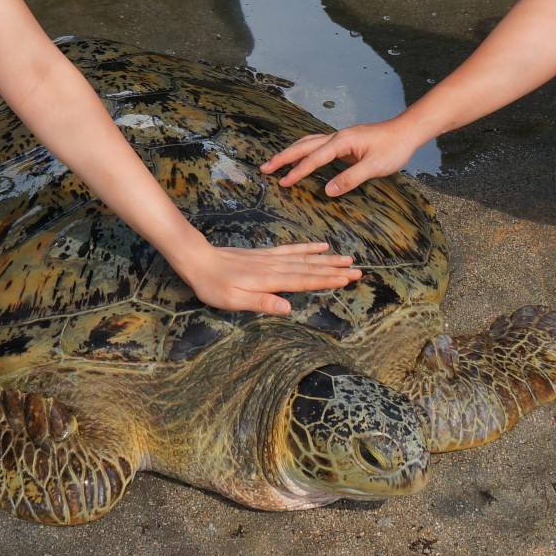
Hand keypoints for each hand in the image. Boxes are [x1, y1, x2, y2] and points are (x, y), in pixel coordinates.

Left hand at [174, 241, 362, 316]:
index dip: (327, 281)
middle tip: (358, 271)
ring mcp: (271, 259)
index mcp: (270, 280)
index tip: (347, 280)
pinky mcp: (265, 255)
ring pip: (304, 258)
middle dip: (334, 270)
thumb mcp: (233, 300)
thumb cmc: (213, 285)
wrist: (198, 260)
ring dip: (326, 260)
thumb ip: (262, 302)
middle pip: (309, 269)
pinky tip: (320, 246)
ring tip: (347, 258)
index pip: (304, 281)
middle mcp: (275, 267)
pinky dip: (308, 248)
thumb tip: (288, 309)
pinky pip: (291, 249)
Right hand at [261, 118, 421, 196]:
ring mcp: (340, 137)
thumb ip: (350, 178)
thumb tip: (327, 190)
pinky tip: (301, 157)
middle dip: (283, 157)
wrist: (407, 131)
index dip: (298, 171)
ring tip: (275, 162)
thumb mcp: (374, 167)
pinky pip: (317, 145)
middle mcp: (337, 136)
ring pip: (309, 143)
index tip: (283, 182)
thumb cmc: (393, 148)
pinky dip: (304, 151)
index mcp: (342, 141)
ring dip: (291, 153)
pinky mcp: (345, 141)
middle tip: (264, 168)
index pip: (315, 158)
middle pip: (304, 146)